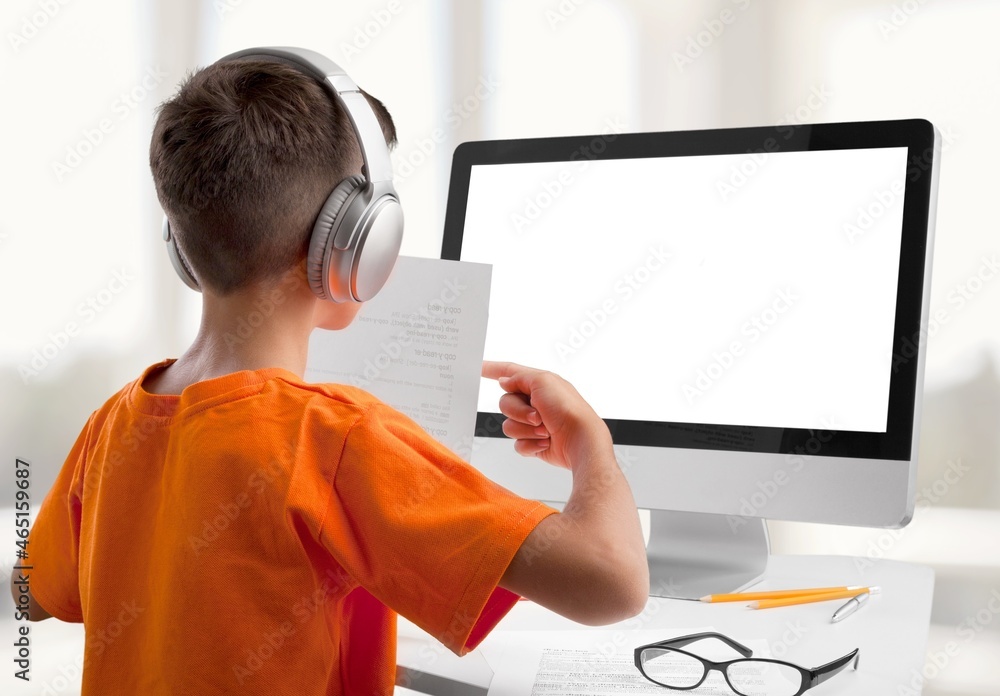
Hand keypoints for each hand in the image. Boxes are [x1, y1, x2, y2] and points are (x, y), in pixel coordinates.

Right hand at [481, 361, 611, 469]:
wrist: (579, 440)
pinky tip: (544, 442)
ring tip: (545, 430)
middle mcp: (534, 402)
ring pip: (508, 426)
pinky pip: (517, 444)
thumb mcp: (543, 381)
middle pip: (504, 404)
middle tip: (537, 415)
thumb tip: (504, 382)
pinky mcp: (534, 442)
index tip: (478, 367)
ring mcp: (533, 423)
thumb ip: (519, 378)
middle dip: (518, 412)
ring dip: (525, 430)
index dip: (492, 369)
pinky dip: (530, 444)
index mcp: (537, 384)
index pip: (510, 372)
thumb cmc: (568, 409)